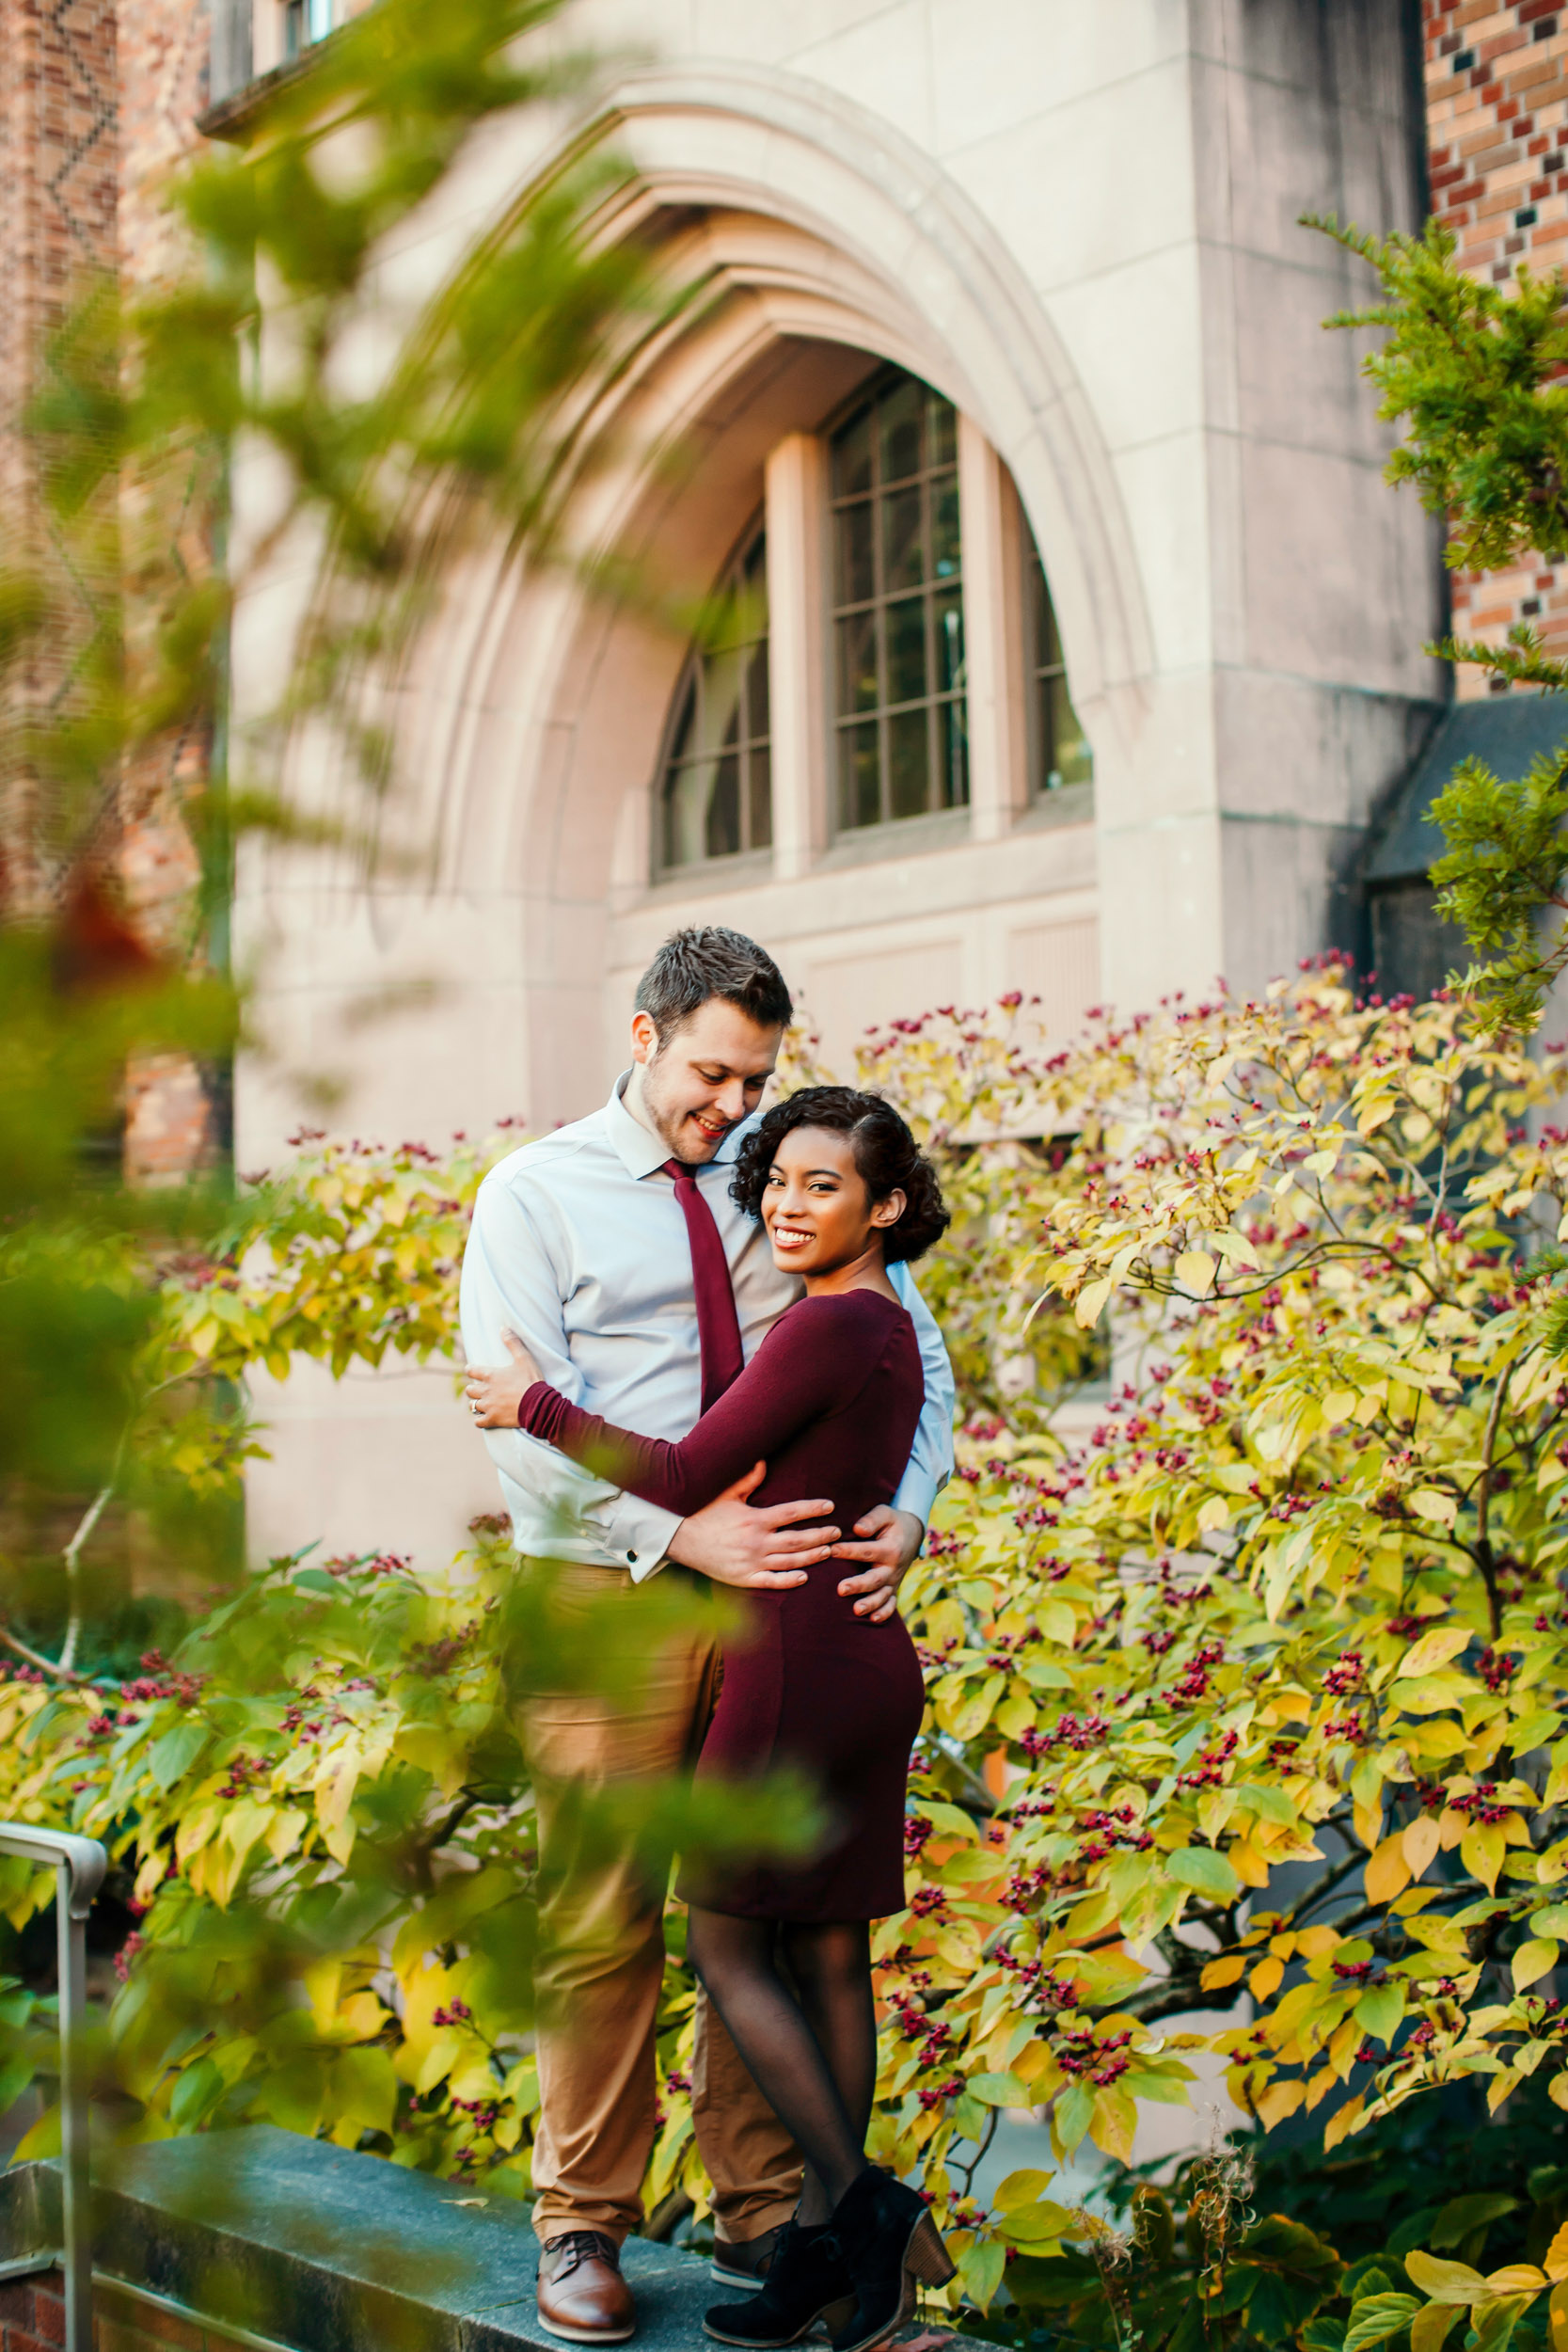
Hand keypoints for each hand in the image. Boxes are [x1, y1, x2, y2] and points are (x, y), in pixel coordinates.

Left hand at [464, 1330, 542, 1427]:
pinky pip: (478, 1421)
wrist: (538, 1405)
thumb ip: (513, 1343)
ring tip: (482, 1403)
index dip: (470, 1370)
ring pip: (472, 1406)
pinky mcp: (493, 1419)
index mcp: (490, 1375)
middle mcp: (485, 1391)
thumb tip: (503, 1327)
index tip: (471, 1370)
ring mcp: (488, 1406)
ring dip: (476, 1404)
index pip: (471, 1370)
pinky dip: (480, 1420)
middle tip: (480, 1389)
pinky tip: (485, 1418)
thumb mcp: (524, 1358)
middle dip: (473, 1388)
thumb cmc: (531, 1380)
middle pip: (469, 1390)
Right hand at [666, 1462, 839, 1590]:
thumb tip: (764, 1460)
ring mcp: (750, 1562)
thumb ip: (747, 1479)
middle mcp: (755, 1541)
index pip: (792, 1512)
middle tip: (837, 1532)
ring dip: (812, 1556)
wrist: (678, 1538)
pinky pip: (771, 1582)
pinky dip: (789, 1581)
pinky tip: (805, 1577)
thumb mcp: (725, 1492)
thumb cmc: (702, 1512)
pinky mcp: (743, 1578)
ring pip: (790, 1561)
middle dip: (820, 1536)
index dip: (813, 1509)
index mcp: (754, 1518)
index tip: (830, 1506)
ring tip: (829, 1551)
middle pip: (797, 1540)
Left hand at [830, 1505, 922, 1622]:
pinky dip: (884, 1613)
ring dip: (870, 1603)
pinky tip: (872, 1619)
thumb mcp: (886, 1513)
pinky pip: (891, 1604)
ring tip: (856, 1610)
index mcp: (891, 1548)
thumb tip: (857, 1529)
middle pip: (874, 1579)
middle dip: (858, 1585)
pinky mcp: (893, 1589)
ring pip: (882, 1596)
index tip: (831, 1550)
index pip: (867, 1551)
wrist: (912, 1534)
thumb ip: (872, 1519)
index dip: (849, 1550)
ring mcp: (893, 1581)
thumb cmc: (892, 1523)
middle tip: (841, 1589)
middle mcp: (893, 1568)